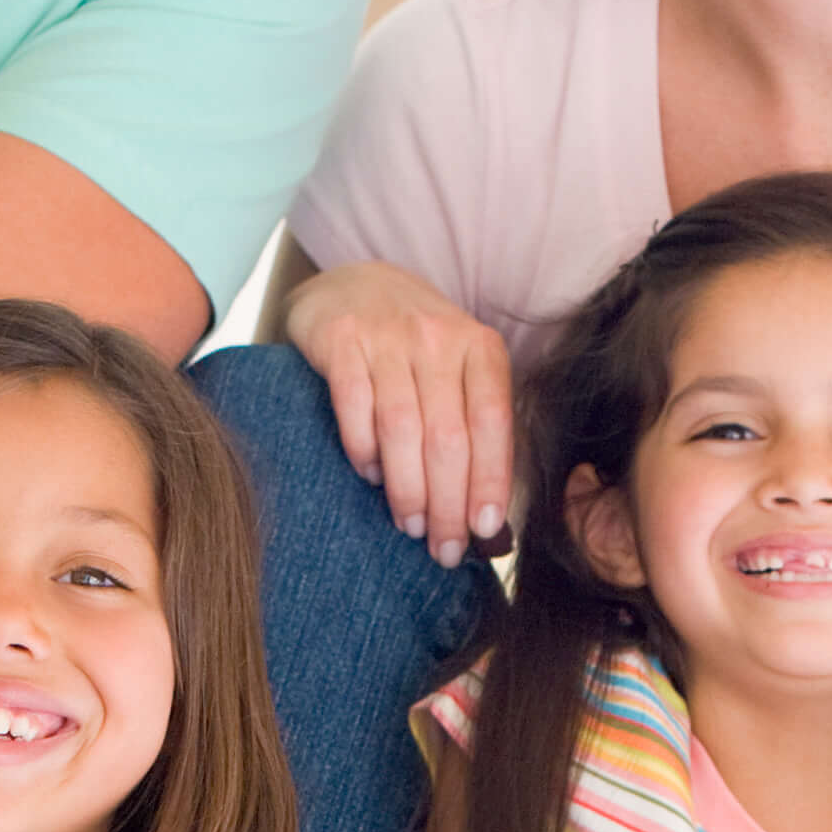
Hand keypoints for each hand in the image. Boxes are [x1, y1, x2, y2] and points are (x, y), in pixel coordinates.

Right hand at [280, 260, 516, 565]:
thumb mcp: (457, 368)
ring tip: (410, 526)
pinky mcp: (341, 340)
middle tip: (443, 548)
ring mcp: (387, 336)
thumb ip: (474, 426)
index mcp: (479, 346)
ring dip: (407, 488)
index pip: (491, 423)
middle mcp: (437, 337)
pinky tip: (370, 477)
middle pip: (447, 436)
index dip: (490, 480)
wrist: (353, 283)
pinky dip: (363, 451)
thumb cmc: (415, 344)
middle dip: (448, 502)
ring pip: (402, 428)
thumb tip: (487, 518)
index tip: (483, 530)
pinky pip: (354, 407)